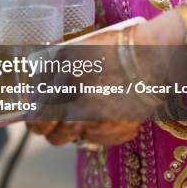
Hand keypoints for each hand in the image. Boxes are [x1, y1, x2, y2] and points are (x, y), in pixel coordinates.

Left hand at [26, 27, 159, 147]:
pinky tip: (103, 111)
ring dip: (74, 128)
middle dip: (51, 129)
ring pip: (78, 139)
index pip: (38, 120)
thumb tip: (34, 93)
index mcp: (66, 88)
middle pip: (56, 137)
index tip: (33, 117)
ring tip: (82, 109)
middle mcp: (83, 111)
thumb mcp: (69, 53)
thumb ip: (47, 74)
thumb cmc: (110, 48)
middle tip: (54, 117)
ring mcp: (104, 125)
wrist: (153, 55)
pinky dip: (98, 128)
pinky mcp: (122, 131)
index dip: (33, 120)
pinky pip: (101, 138)